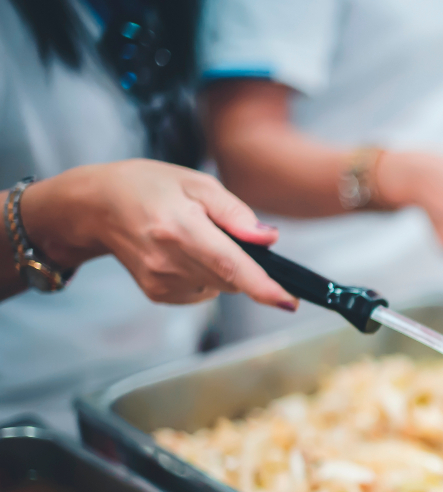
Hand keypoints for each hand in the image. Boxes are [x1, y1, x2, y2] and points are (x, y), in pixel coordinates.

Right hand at [19, 160, 295, 308]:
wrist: (97, 206)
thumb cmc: (151, 187)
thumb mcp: (196, 183)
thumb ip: (235, 212)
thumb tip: (270, 239)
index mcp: (180, 227)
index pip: (230, 264)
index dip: (263, 286)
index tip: (289, 301)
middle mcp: (168, 260)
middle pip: (232, 278)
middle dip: (244, 264)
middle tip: (222, 234)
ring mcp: (160, 281)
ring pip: (220, 286)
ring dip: (223, 268)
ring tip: (195, 238)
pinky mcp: (157, 294)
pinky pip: (202, 292)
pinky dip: (205, 276)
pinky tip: (183, 253)